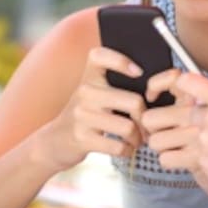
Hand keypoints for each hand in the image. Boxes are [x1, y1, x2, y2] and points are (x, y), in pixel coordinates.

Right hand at [37, 46, 150, 171]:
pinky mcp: (82, 138)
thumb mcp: (92, 93)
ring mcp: (82, 115)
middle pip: (134, 102)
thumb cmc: (85, 115)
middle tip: (145, 127)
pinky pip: (119, 147)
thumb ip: (114, 84)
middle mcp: (84, 92)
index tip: (138, 74)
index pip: (101, 55)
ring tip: (136, 140)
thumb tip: (152, 88)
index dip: (122, 61)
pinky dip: (127, 151)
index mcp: (88, 76)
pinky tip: (124, 149)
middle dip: (145, 120)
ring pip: (128, 128)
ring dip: (138, 139)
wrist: (54, 141)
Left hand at [150, 73, 207, 203]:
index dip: (180, 87)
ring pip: (159, 140)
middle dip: (158, 120)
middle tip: (161, 126)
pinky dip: (170, 160)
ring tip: (169, 144)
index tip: (180, 96)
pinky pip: (169, 159)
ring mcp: (203, 142)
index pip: (185, 82)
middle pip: (162, 114)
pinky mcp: (200, 163)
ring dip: (162, 142)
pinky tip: (178, 158)